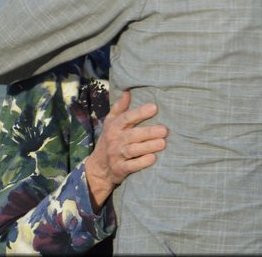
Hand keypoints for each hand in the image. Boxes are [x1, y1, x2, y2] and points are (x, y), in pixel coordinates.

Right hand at [85, 90, 167, 209]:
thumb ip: (119, 108)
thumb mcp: (110, 122)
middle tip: (164, 130)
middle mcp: (115, 140)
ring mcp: (117, 155)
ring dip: (148, 147)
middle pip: (132, 135)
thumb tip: (127, 91)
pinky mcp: (120, 169)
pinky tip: (153, 158)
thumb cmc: (110, 140)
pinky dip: (142, 163)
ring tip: (163, 143)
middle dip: (148, 132)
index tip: (154, 107)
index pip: (126, 118)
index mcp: (114, 127)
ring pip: (133, 150)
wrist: (98, 168)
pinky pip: (131, 166)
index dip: (140, 113)